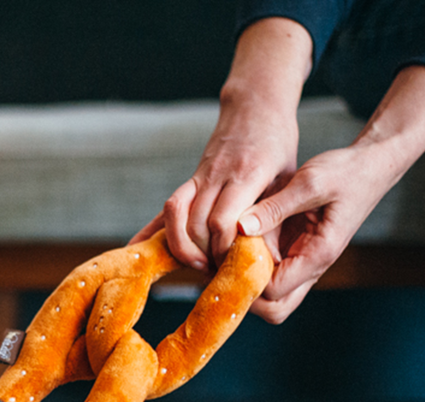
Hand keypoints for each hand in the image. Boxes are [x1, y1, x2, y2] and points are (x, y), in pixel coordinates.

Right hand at [131, 17, 312, 269]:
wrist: (255, 107)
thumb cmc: (277, 147)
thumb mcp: (289, 179)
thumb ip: (275, 217)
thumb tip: (269, 261)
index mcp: (247, 175)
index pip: (222, 221)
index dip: (222, 248)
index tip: (232, 263)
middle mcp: (217, 176)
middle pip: (197, 224)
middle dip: (203, 254)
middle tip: (217, 271)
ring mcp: (199, 177)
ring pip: (176, 216)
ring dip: (181, 246)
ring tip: (195, 265)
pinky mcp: (189, 182)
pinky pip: (166, 208)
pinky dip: (149, 231)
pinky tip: (136, 250)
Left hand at [240, 65, 424, 323]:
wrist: (369, 166)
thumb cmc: (346, 172)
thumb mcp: (311, 181)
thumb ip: (275, 206)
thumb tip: (240, 226)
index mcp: (317, 255)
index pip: (273, 292)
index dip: (246, 280)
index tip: (227, 256)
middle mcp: (310, 267)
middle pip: (273, 309)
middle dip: (245, 296)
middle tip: (224, 266)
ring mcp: (302, 264)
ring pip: (269, 297)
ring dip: (246, 281)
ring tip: (227, 253)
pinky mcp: (294, 254)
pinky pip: (268, 273)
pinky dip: (250, 265)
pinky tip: (235, 243)